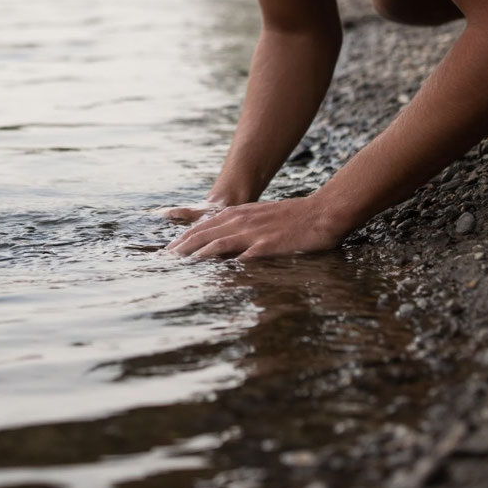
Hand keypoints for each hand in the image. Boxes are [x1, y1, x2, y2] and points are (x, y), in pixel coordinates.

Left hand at [165, 195, 344, 259]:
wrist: (322, 211)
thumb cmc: (294, 218)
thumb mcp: (261, 219)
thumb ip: (244, 229)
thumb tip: (229, 247)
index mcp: (239, 215)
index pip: (203, 227)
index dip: (184, 239)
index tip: (169, 250)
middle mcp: (241, 221)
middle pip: (204, 234)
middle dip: (182, 248)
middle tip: (164, 260)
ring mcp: (254, 233)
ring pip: (218, 243)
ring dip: (197, 255)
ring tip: (180, 266)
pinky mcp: (269, 244)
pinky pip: (246, 256)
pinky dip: (229, 266)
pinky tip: (218, 276)